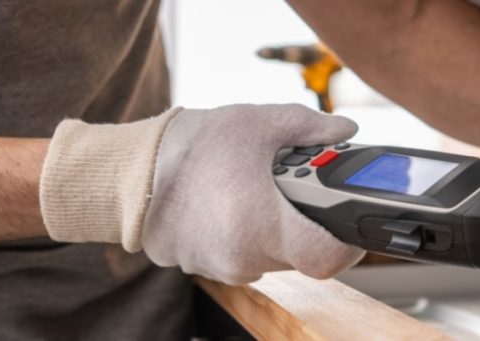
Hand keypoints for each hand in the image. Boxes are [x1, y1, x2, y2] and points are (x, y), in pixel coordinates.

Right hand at [141, 104, 363, 283]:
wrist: (131, 172)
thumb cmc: (195, 146)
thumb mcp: (260, 121)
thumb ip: (313, 127)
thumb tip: (345, 132)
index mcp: (263, 223)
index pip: (328, 258)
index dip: (348, 242)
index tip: (349, 221)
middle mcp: (244, 255)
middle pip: (301, 254)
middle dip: (305, 223)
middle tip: (295, 191)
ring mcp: (223, 267)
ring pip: (272, 258)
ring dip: (274, 230)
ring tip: (257, 193)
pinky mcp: (204, 269)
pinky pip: (243, 258)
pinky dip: (247, 236)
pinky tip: (234, 206)